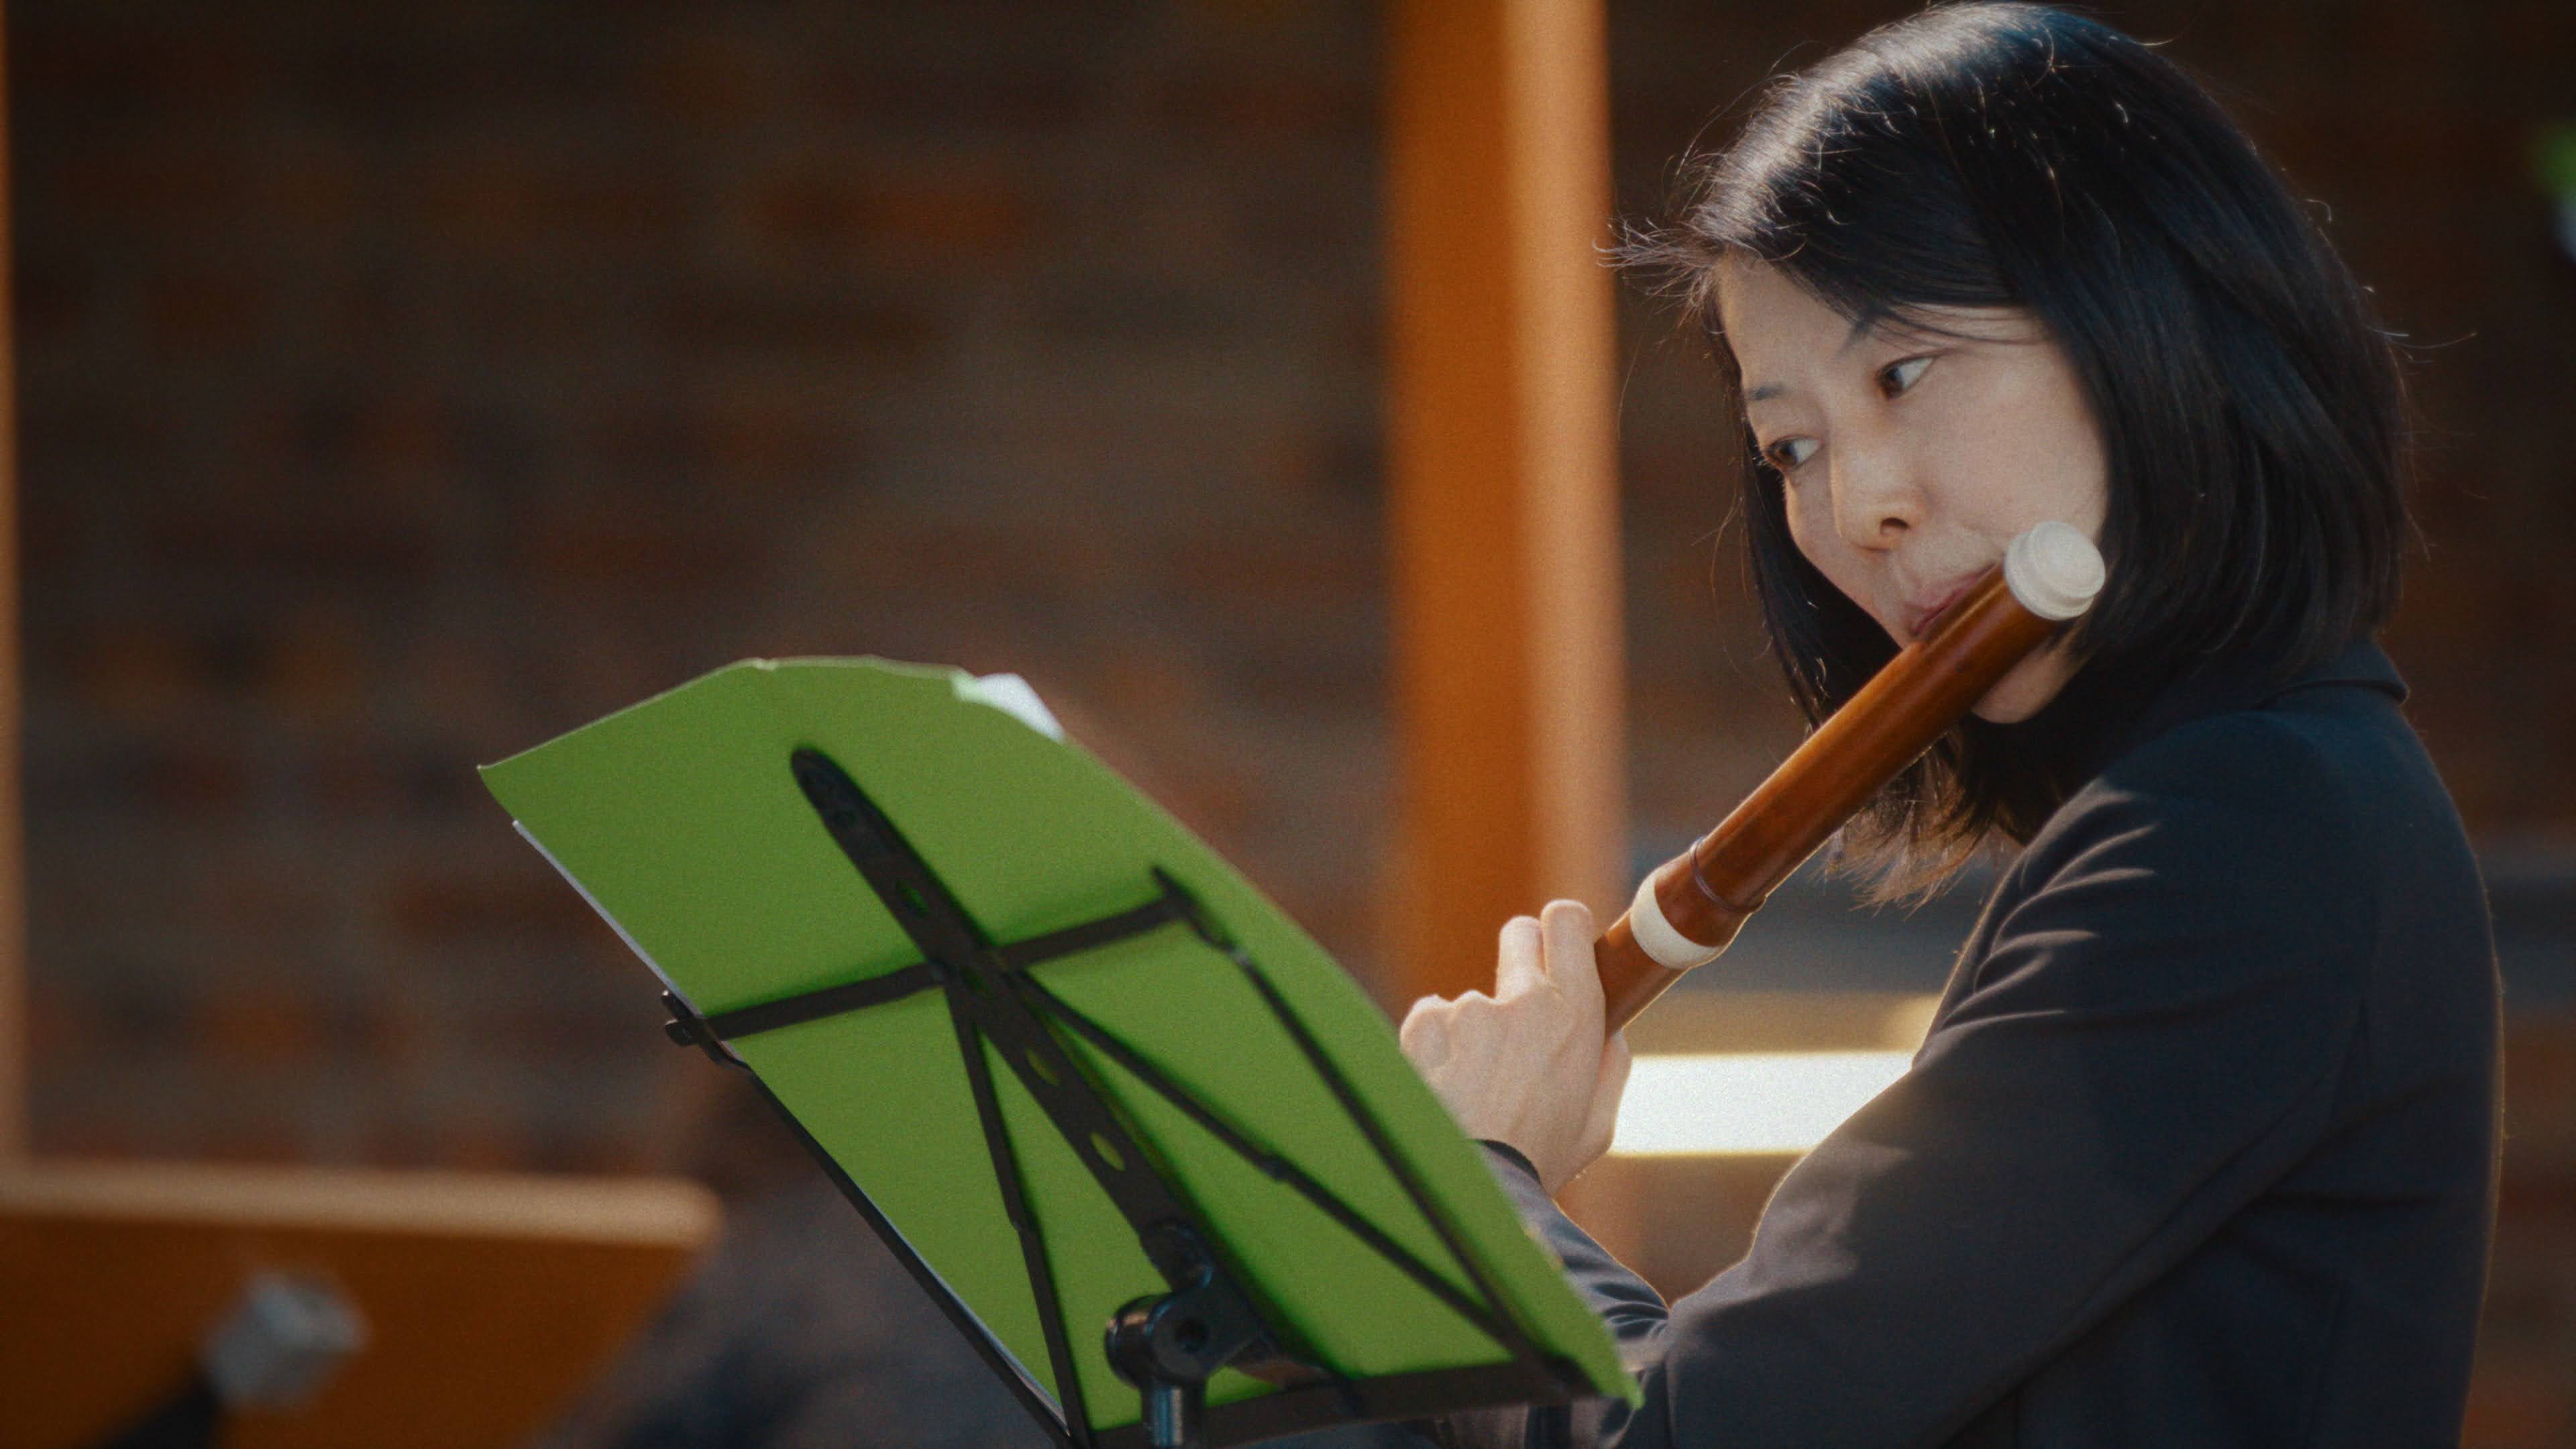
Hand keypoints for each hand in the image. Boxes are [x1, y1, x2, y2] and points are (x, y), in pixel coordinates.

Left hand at [1398, 899, 1632, 1195]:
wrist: (1472, 1192)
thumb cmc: (1538, 1164)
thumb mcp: (1597, 1125)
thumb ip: (1609, 1069)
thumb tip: (1609, 1034)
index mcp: (1576, 1015)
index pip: (1567, 920)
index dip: (1561, 928)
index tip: (1557, 946)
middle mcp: (1524, 1000)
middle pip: (1519, 934)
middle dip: (1519, 959)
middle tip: (1515, 1007)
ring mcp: (1470, 1010)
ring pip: (1472, 999)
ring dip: (1473, 1030)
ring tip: (1475, 1089)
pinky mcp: (1425, 1025)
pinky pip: (1431, 1018)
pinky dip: (1435, 1046)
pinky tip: (1445, 1087)